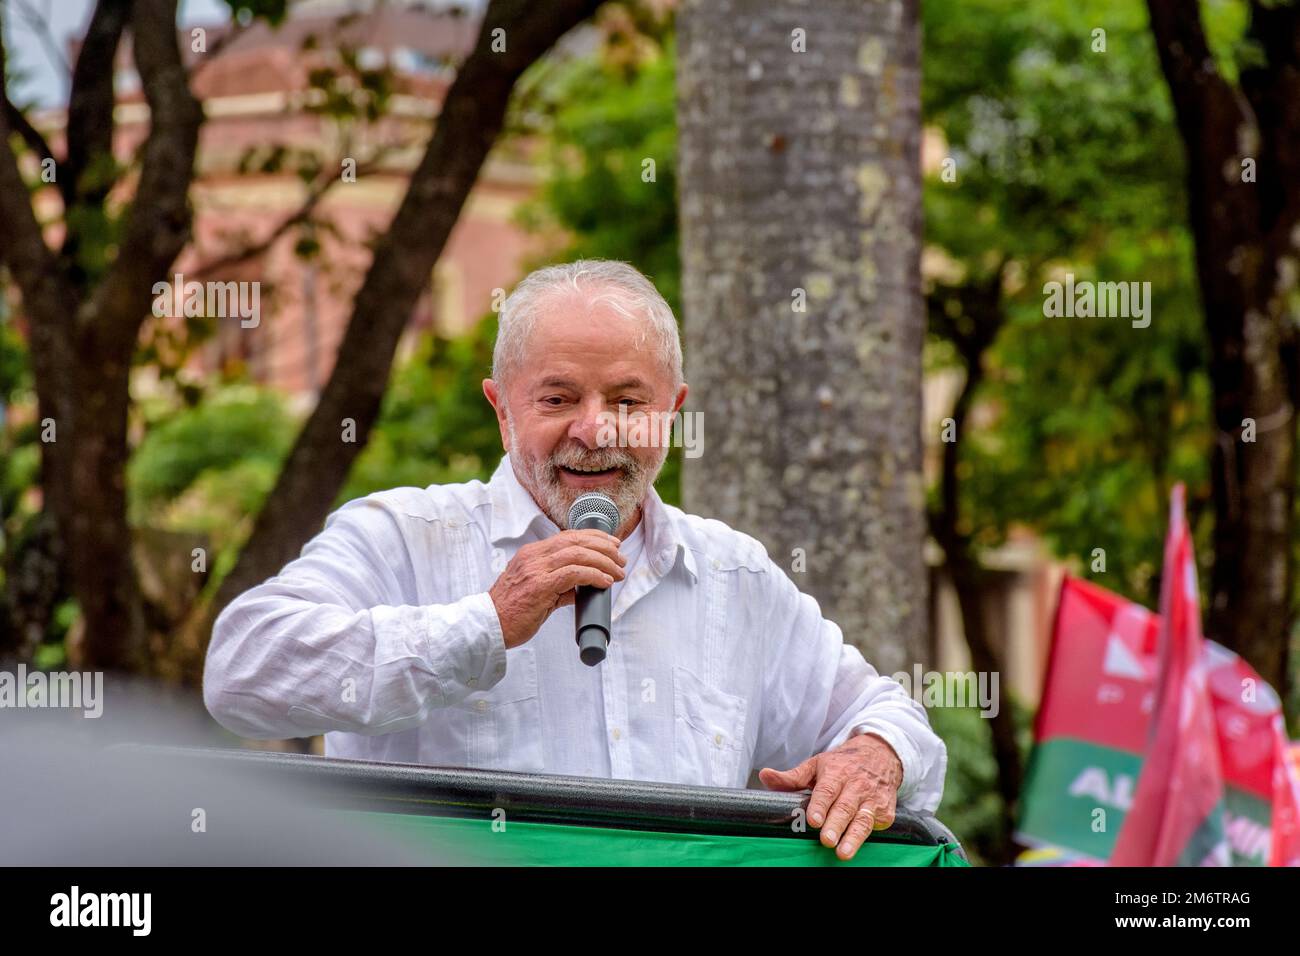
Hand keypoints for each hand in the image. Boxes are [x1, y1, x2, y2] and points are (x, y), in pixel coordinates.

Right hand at [488, 530, 626, 647]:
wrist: (489, 626)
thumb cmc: (511, 612)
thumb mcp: (537, 592)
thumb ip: (559, 586)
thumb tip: (582, 588)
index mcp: (532, 554)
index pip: (567, 536)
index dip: (593, 537)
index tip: (611, 543)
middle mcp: (533, 556)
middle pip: (576, 540)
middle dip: (604, 547)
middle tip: (621, 558)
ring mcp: (536, 570)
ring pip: (578, 554)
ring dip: (603, 561)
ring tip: (618, 571)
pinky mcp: (540, 586)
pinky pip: (573, 573)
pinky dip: (593, 575)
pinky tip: (605, 581)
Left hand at [758, 732, 903, 860]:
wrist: (881, 755)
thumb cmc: (842, 764)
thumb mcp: (817, 764)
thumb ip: (792, 777)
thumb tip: (765, 776)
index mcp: (836, 772)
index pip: (827, 789)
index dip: (820, 805)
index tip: (813, 820)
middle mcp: (856, 784)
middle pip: (844, 807)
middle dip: (835, 824)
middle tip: (825, 840)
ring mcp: (872, 798)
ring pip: (863, 819)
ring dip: (853, 837)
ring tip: (843, 852)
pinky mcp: (885, 811)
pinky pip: (877, 825)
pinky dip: (869, 836)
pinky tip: (858, 846)